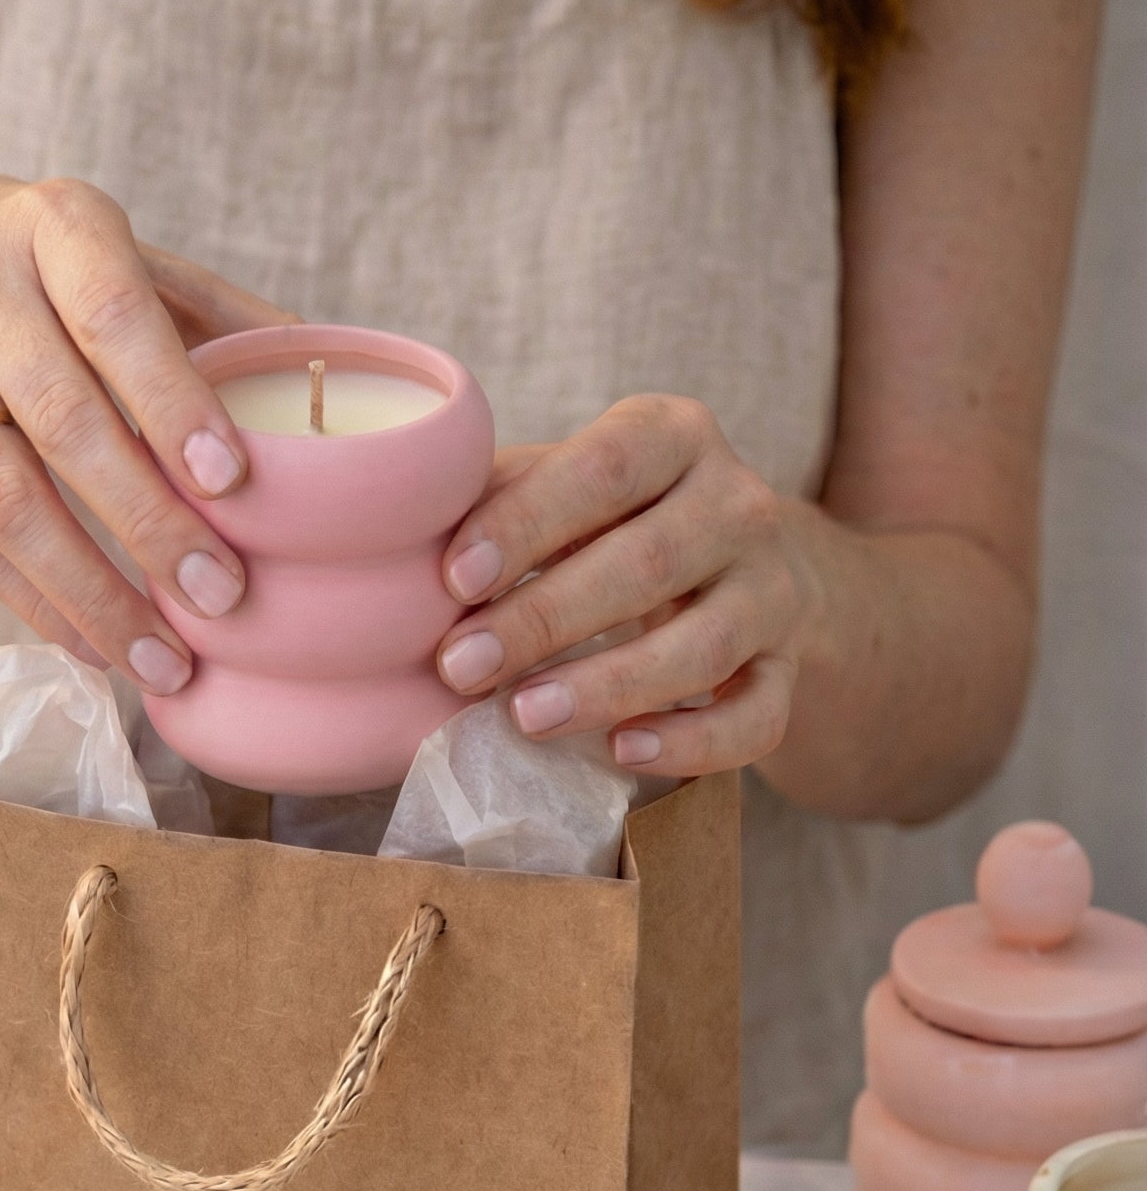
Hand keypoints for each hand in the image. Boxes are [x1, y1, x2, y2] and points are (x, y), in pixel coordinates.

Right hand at [0, 173, 293, 683]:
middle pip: (64, 423)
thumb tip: (332, 379)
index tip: (233, 480)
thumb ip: (210, 313)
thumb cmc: (28, 272)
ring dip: (91, 592)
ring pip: (6, 499)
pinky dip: (36, 605)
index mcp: (50, 225)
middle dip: (149, 523)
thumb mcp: (106, 253)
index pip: (113, 315)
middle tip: (223, 597)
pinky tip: (97, 648)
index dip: (173, 401)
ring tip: (165, 661)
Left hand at [435, 398, 818, 775]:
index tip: (455, 579)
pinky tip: (623, 752)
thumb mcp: (570, 484)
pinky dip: (693, 742)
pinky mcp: (788, 669)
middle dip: (544, 620)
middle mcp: (740, 504)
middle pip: (646, 563)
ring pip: (701, 646)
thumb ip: (502, 495)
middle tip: (460, 668)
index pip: (605, 468)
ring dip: (607, 686)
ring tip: (524, 718)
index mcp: (676, 437)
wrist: (748, 565)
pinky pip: (756, 717)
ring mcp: (774, 591)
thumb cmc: (620, 523)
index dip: (528, 522)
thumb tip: (402, 538)